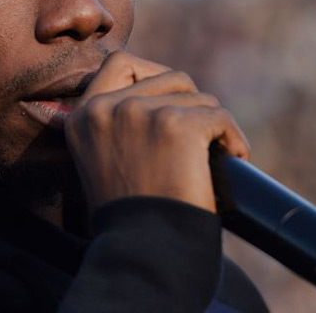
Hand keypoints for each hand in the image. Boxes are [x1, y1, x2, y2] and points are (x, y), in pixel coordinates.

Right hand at [64, 51, 248, 213]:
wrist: (144, 254)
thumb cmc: (131, 219)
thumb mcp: (102, 161)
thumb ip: (115, 125)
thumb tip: (163, 92)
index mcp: (82, 116)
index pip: (119, 62)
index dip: (152, 73)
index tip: (170, 102)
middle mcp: (106, 108)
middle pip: (169, 76)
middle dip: (190, 102)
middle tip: (199, 135)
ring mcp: (140, 113)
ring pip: (198, 96)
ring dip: (211, 123)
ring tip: (213, 154)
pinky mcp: (176, 125)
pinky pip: (220, 116)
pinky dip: (233, 138)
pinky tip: (233, 158)